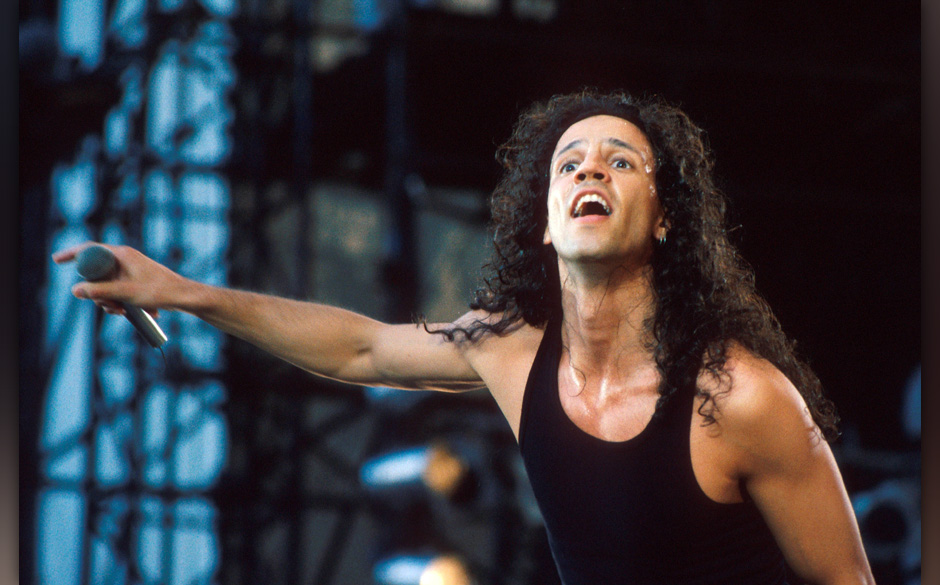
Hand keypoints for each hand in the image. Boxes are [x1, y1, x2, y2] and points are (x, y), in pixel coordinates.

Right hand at [52, 242, 186, 317]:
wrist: (185, 297)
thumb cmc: (160, 291)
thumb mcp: (126, 293)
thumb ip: (100, 292)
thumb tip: (75, 290)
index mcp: (122, 255)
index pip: (90, 249)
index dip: (72, 254)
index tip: (56, 260)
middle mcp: (125, 259)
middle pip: (97, 273)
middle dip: (97, 292)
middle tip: (109, 305)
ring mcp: (130, 270)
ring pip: (107, 285)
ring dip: (109, 300)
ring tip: (123, 311)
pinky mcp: (136, 280)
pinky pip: (118, 290)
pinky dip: (120, 302)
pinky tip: (131, 312)